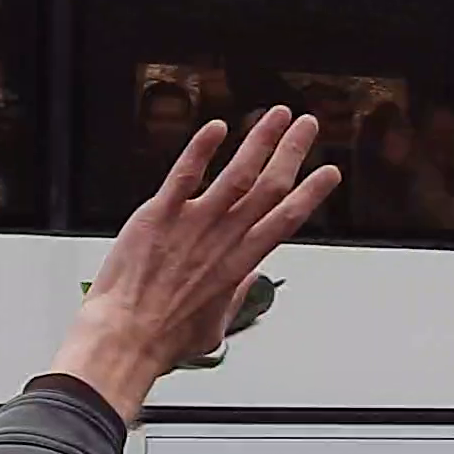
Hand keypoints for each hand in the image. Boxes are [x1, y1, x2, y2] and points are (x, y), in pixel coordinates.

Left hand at [53, 108, 340, 418]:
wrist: (125, 337)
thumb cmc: (164, 339)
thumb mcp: (214, 329)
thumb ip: (234, 300)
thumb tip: (247, 284)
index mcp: (239, 264)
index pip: (286, 220)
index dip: (310, 193)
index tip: (328, 173)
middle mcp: (223, 239)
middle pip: (270, 187)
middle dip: (293, 151)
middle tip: (308, 126)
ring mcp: (192, 224)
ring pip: (237, 173)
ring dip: (261, 140)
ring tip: (277, 115)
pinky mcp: (159, 215)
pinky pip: (185, 174)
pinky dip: (202, 148)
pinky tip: (218, 127)